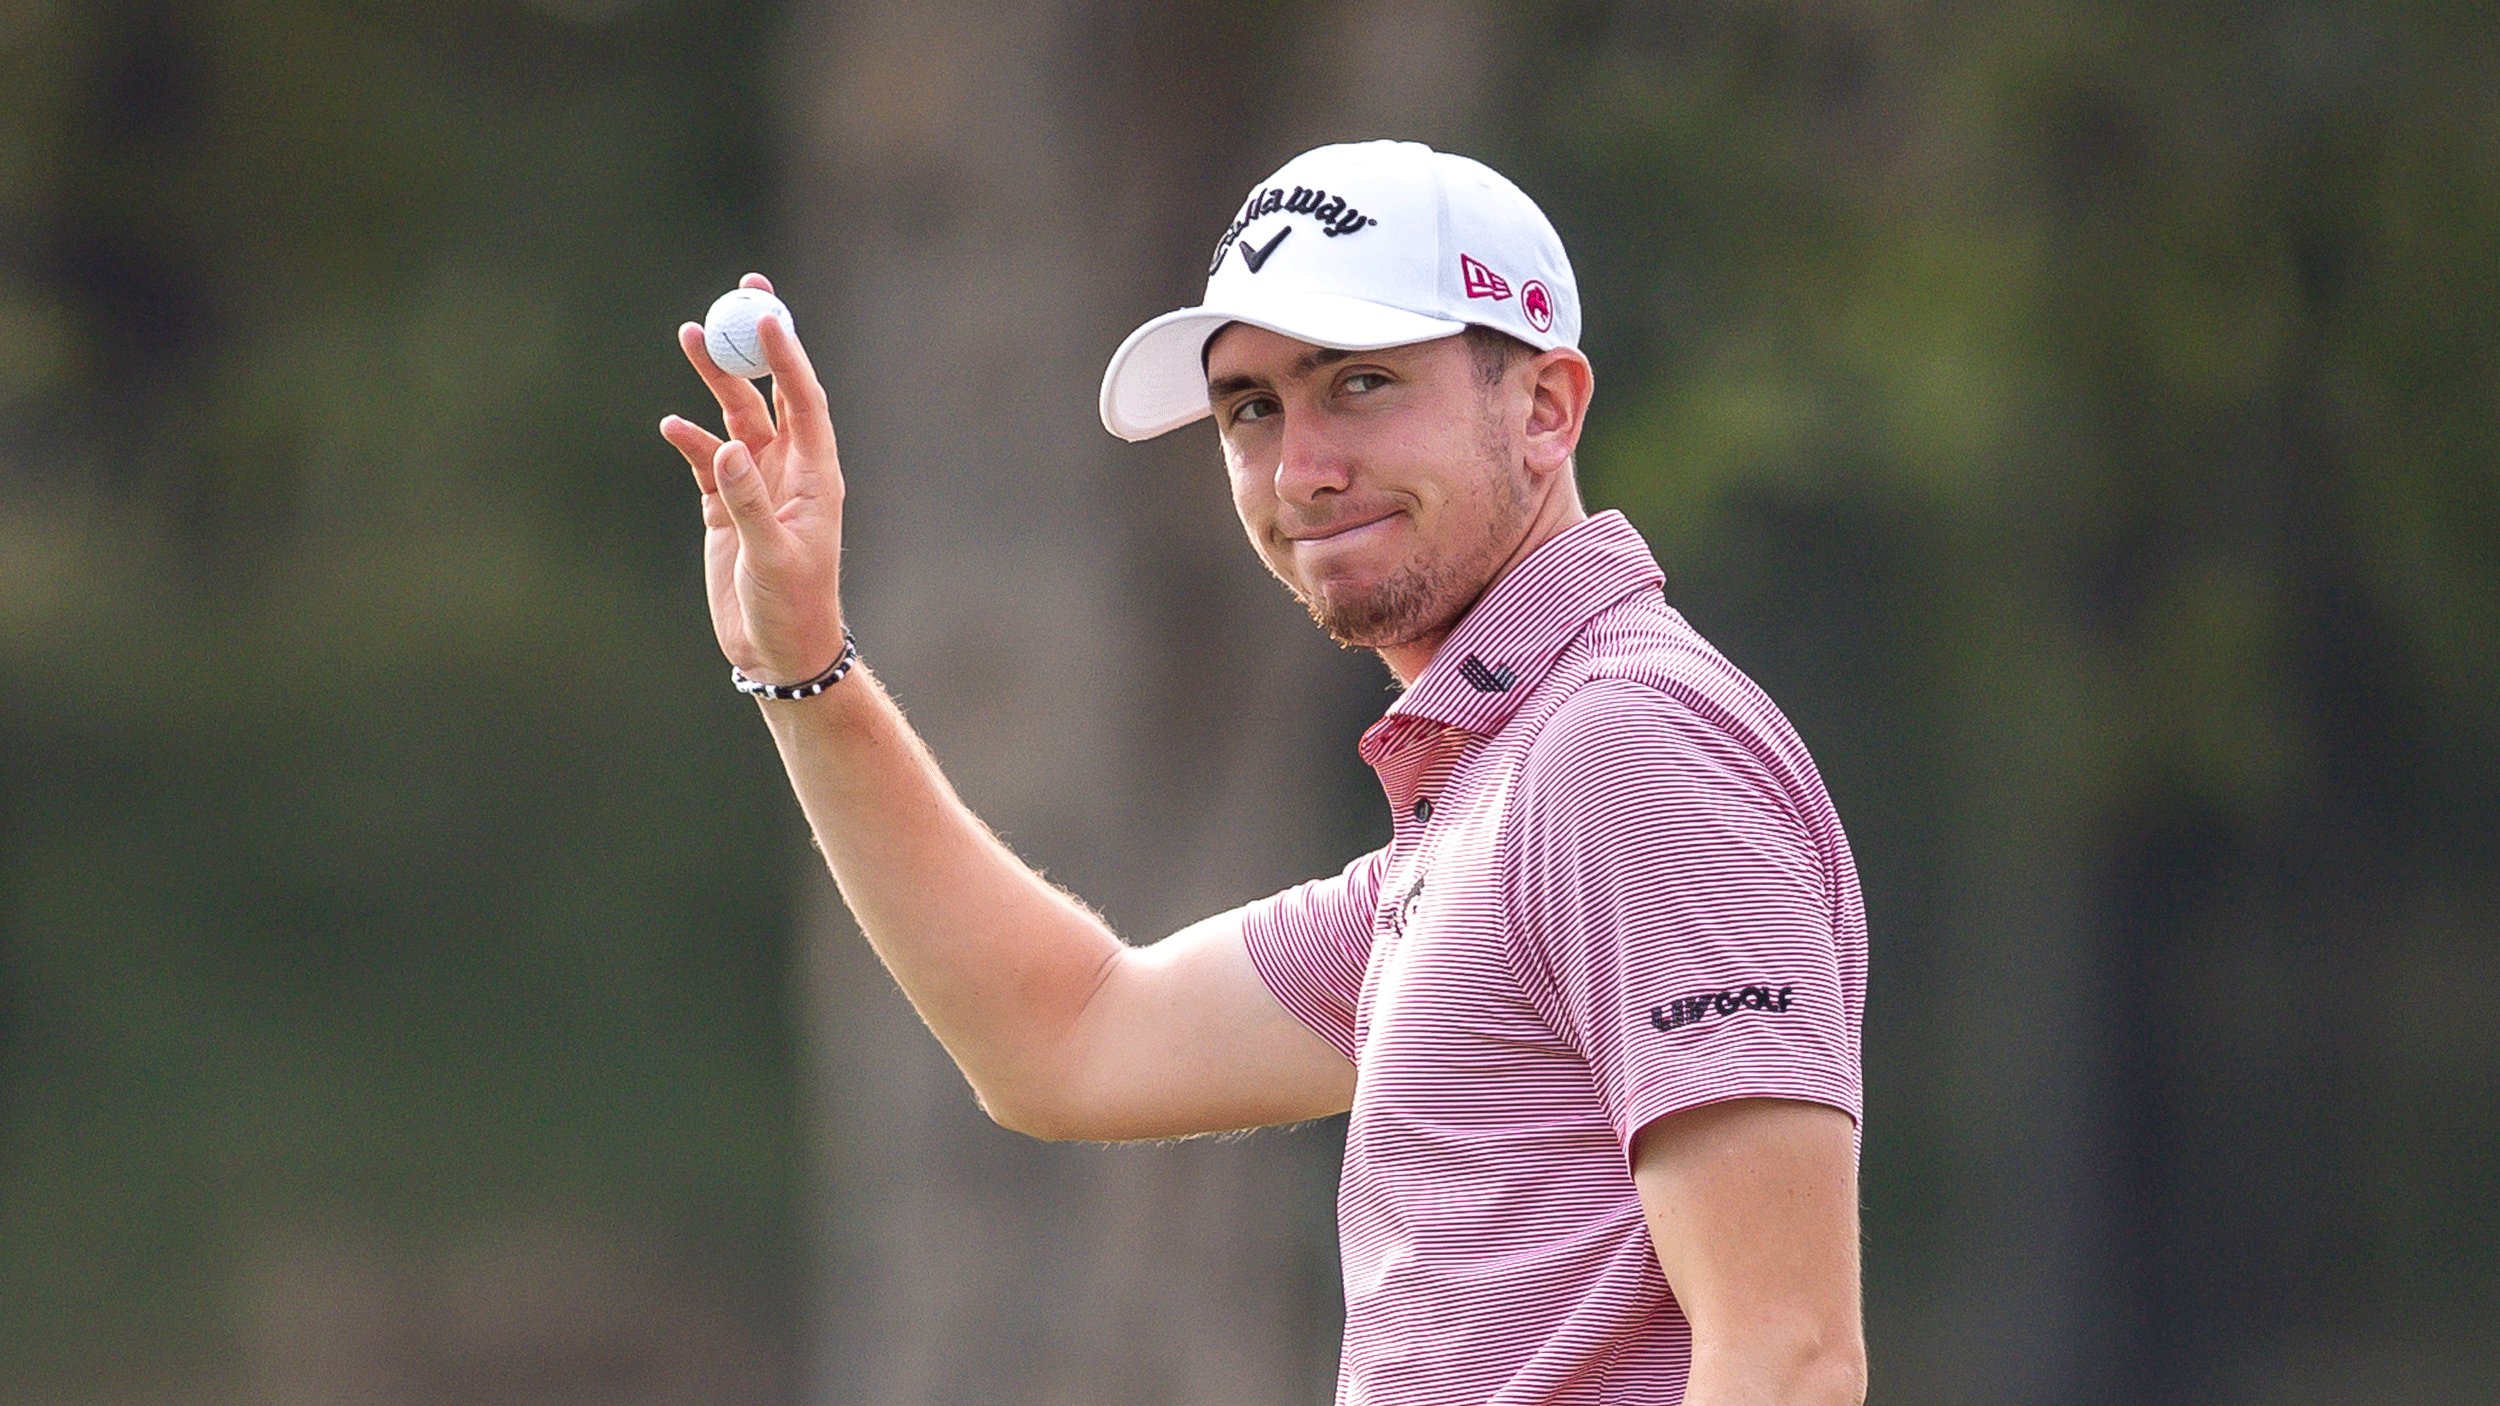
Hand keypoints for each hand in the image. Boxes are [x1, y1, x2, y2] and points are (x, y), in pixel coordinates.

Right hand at [658, 272, 847, 686]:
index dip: (787, 355)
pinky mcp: (726, 507)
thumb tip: (726, 449)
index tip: (767, 313)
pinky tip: (671, 426)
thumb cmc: (791, 606)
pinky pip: (706, 459)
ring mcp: (756, 485)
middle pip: (771, 392)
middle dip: (755, 344)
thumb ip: (748, 502)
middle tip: (738, 293)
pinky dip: (690, 439)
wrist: (778, 650)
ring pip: (735, 417)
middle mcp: (789, 470)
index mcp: (814, 475)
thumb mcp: (771, 557)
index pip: (803, 399)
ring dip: (714, 380)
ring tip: (689, 336)